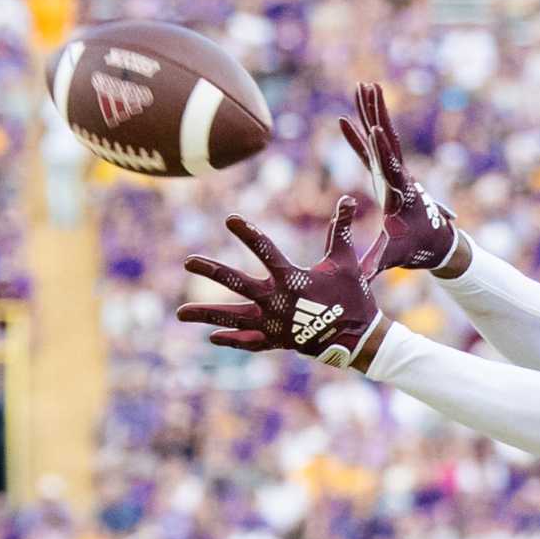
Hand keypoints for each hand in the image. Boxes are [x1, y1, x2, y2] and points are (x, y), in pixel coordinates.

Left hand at [177, 198, 382, 367]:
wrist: (359, 340)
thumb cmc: (353, 298)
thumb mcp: (346, 262)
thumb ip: (339, 230)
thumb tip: (346, 197)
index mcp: (292, 279)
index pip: (265, 250)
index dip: (248, 233)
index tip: (229, 220)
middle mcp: (277, 302)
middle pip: (237, 284)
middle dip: (211, 272)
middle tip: (188, 262)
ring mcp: (275, 324)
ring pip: (234, 317)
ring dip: (206, 314)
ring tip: (181, 313)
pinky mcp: (278, 340)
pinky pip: (250, 341)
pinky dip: (232, 338)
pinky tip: (212, 336)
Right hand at [338, 81, 460, 276]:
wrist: (435, 242)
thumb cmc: (415, 248)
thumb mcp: (395, 255)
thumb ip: (376, 263)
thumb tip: (359, 277)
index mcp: (401, 190)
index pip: (390, 165)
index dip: (382, 148)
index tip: (376, 128)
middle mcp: (398, 174)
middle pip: (387, 138)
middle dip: (378, 113)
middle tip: (370, 87)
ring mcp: (392, 171)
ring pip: (380, 136)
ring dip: (370, 112)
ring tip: (363, 86)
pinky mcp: (385, 174)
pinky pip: (368, 151)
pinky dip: (357, 136)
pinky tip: (344, 119)